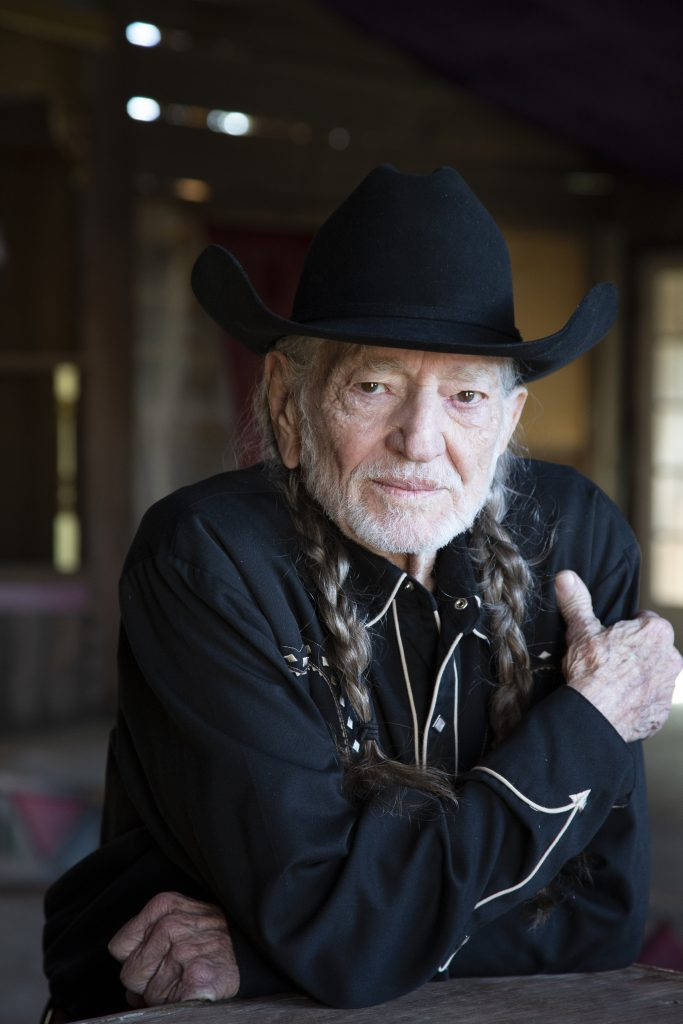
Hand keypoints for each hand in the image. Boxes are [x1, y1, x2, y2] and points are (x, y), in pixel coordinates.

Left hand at [108, 891, 238, 1007]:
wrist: (255, 952)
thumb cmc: (213, 942)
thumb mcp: (180, 921)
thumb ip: (148, 941)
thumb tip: (129, 983)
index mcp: (163, 905)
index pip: (119, 946)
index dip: (135, 960)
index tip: (154, 962)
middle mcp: (171, 925)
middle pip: (130, 973)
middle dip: (147, 981)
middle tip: (175, 973)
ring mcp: (184, 951)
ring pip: (150, 994)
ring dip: (166, 994)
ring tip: (189, 979)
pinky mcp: (199, 978)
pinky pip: (171, 1004)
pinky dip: (181, 1001)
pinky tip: (196, 988)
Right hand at [555, 570, 681, 742]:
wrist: (594, 715)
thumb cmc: (591, 670)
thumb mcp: (581, 631)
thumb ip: (577, 602)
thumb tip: (565, 577)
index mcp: (656, 633)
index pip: (646, 621)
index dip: (626, 628)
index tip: (610, 638)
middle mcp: (670, 658)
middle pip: (652, 648)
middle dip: (635, 652)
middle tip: (608, 660)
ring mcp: (667, 687)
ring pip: (653, 675)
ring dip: (638, 676)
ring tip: (611, 682)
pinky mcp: (661, 712)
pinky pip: (650, 701)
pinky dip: (637, 701)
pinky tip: (617, 701)